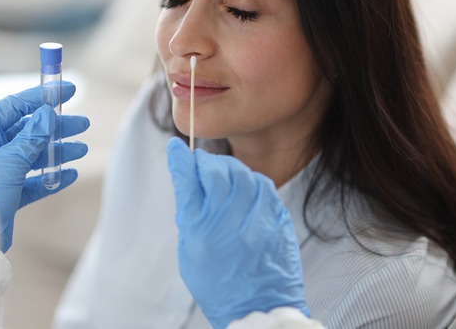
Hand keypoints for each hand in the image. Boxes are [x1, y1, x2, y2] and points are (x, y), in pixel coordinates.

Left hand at [0, 82, 88, 251]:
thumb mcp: (9, 162)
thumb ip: (31, 138)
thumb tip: (47, 114)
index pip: (14, 107)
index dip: (39, 97)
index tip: (65, 91)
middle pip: (29, 131)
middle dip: (57, 127)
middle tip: (82, 124)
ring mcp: (1, 175)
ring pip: (35, 157)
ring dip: (59, 151)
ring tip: (82, 149)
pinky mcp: (9, 197)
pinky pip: (35, 183)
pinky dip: (53, 177)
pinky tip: (69, 174)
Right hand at [166, 137, 309, 328]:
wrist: (256, 308)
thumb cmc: (216, 282)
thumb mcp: (190, 250)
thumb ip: (190, 213)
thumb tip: (188, 178)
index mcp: (200, 230)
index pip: (187, 180)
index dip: (180, 158)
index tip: (178, 147)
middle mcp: (229, 222)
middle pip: (217, 171)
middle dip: (207, 162)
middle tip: (204, 164)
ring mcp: (257, 221)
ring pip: (245, 174)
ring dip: (232, 169)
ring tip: (226, 176)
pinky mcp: (278, 222)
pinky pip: (266, 188)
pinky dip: (254, 183)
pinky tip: (248, 189)